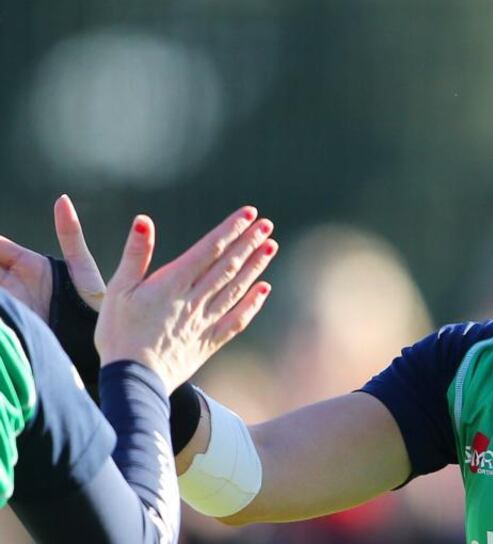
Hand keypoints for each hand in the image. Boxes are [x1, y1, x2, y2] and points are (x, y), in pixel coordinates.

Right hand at [0, 195, 105, 317]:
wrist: (89, 334)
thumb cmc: (91, 299)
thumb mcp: (79, 265)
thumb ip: (69, 234)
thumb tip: (62, 199)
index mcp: (28, 264)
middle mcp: (12, 281)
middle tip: (2, 277)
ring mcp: (8, 300)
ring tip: (2, 288)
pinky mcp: (7, 318)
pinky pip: (0, 309)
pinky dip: (0, 309)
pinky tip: (1, 303)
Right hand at [95, 207, 276, 391]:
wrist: (133, 382)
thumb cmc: (119, 334)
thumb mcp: (118, 290)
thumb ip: (135, 255)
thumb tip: (143, 220)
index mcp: (173, 283)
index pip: (209, 249)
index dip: (231, 229)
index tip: (250, 215)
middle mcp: (195, 299)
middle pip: (228, 266)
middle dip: (248, 243)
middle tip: (266, 225)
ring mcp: (205, 321)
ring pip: (236, 288)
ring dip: (255, 267)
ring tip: (270, 247)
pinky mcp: (209, 341)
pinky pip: (237, 320)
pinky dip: (252, 303)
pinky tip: (263, 289)